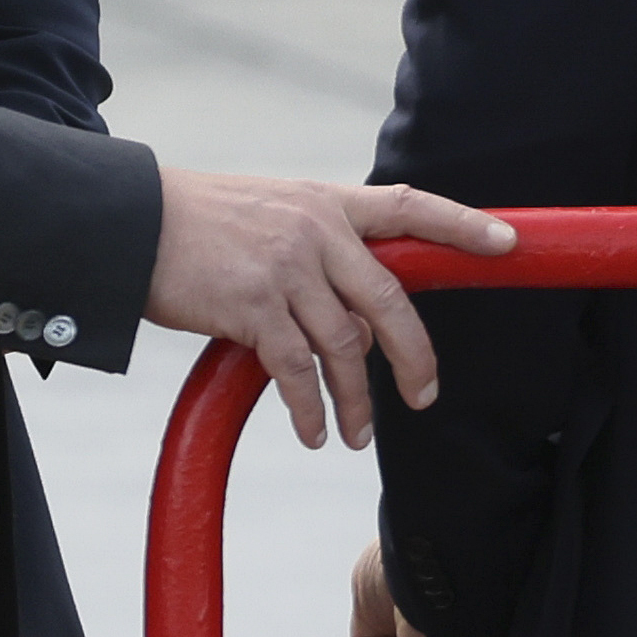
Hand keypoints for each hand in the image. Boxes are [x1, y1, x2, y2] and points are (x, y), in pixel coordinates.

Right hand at [144, 174, 514, 450]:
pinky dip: (309, 406)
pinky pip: (296, 369)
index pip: (409, 207)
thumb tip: (360, 324)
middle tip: (423, 396)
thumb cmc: (200, 225)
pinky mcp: (251, 306)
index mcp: (327, 204)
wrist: (129, 224)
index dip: (463, 224)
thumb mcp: (273, 215)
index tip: (507, 242)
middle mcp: (316, 231)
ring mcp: (285, 268)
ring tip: (356, 433)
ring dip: (355, 399)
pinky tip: (312, 430)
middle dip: (414, 356)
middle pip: (389, 301)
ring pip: (344, 345)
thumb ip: (322, 257)